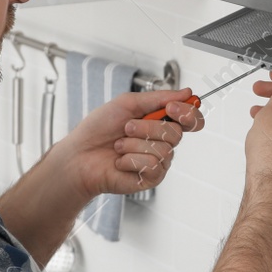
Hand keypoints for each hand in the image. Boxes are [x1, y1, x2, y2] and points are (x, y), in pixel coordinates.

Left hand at [58, 88, 205, 196]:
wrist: (80, 154)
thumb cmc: (99, 128)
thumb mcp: (128, 104)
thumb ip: (159, 98)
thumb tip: (186, 93)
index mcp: (161, 122)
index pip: (191, 120)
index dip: (188, 113)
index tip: (171, 108)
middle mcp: (163, 142)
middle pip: (177, 133)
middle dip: (147, 127)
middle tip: (126, 128)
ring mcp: (159, 162)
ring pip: (163, 150)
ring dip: (134, 144)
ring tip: (119, 146)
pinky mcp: (151, 178)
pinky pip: (153, 165)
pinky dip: (131, 160)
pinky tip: (120, 162)